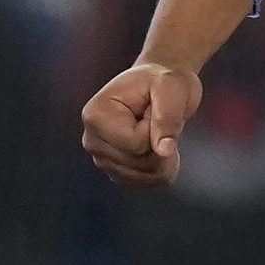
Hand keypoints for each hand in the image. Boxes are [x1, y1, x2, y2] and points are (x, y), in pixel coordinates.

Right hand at [82, 60, 202, 187]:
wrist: (160, 85)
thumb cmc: (164, 81)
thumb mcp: (172, 88)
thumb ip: (167, 118)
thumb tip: (163, 151)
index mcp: (96, 115)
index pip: (135, 144)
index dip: (156, 128)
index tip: (153, 107)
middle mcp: (93, 140)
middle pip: (139, 163)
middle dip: (160, 143)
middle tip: (157, 118)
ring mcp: (102, 158)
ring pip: (144, 176)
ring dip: (164, 156)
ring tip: (157, 130)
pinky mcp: (116, 171)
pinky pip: (145, 183)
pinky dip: (161, 169)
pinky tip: (160, 148)